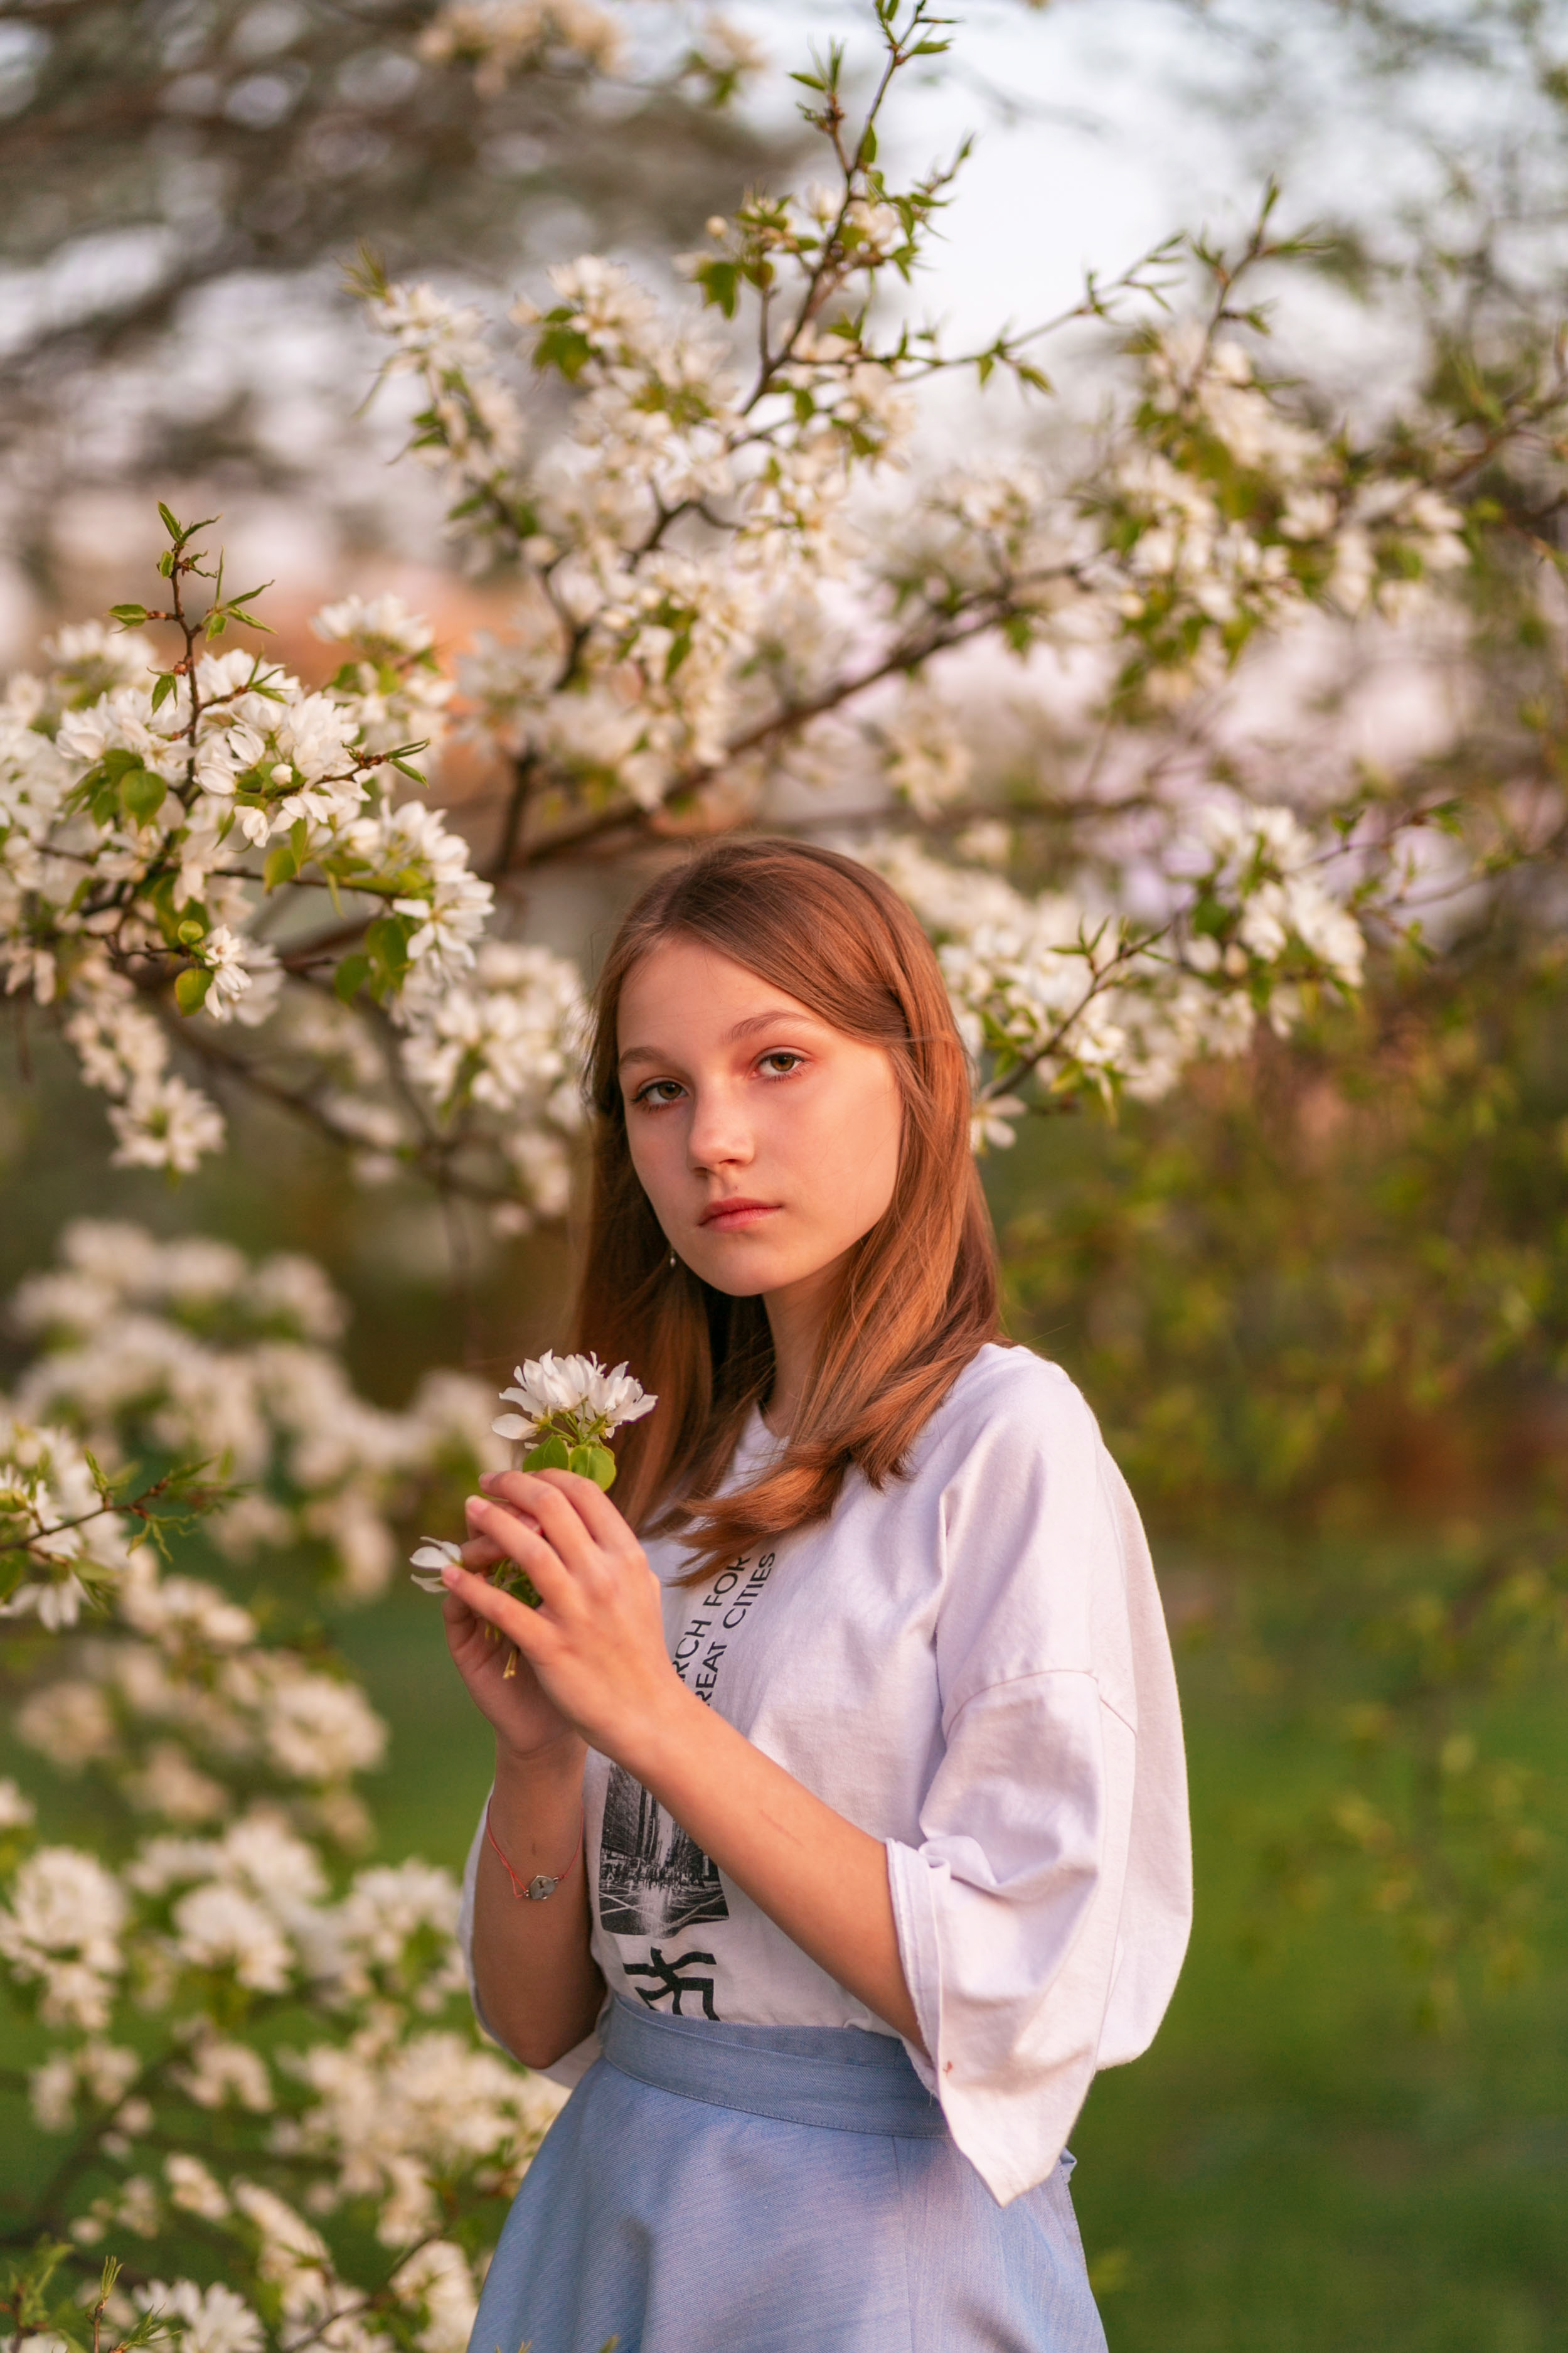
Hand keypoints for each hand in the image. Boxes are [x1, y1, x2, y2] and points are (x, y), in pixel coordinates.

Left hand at [442, 1467, 687, 1770]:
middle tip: (487, 1483)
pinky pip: (500, 1607)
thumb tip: (591, 1514)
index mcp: (627, 1557)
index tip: (522, 1474)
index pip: (585, 1494)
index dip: (547, 1474)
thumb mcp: (642, 1589)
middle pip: (551, 1507)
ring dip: (490, 1524)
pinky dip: (471, 1586)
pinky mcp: (550, 1647)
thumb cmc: (639, 1651)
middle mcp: (604, 1577)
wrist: (645, 1714)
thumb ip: (617, 1552)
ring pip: (525, 1549)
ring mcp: (577, 1611)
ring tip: (469, 1511)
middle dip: (512, 1486)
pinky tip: (451, 1574)